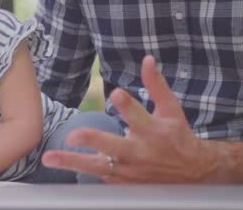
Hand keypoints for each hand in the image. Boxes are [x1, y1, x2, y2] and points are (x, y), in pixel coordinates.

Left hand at [41, 55, 217, 182]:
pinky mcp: (124, 183)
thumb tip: (147, 59)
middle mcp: (141, 152)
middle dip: (93, 140)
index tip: (116, 93)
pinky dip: (82, 173)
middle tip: (72, 136)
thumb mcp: (170, 108)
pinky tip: (61, 168)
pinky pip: (100, 178)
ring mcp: (131, 171)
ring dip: (73, 162)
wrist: (193, 173)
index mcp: (154, 131)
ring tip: (49, 158)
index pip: (139, 116)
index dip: (128, 104)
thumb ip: (156, 84)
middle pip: (114, 146)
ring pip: (98, 167)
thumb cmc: (177, 135)